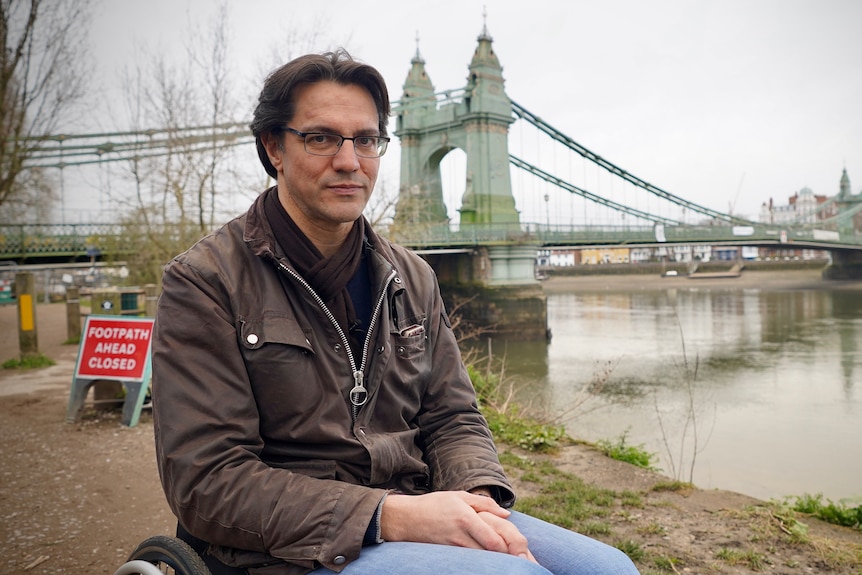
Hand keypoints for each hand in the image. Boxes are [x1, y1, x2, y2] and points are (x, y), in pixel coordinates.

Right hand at [380, 491, 535, 561]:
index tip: (518, 548)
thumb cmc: (433, 504)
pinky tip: (487, 561)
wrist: (405, 519)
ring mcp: (453, 549)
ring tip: (506, 560)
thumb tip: (507, 514)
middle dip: (505, 557)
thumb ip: (484, 504)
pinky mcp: (448, 556)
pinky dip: (480, 562)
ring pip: (480, 561)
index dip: (508, 547)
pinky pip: (469, 562)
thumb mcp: (458, 496)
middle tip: (519, 558)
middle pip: (490, 554)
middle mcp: (460, 536)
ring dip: (494, 561)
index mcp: (466, 518)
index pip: (493, 540)